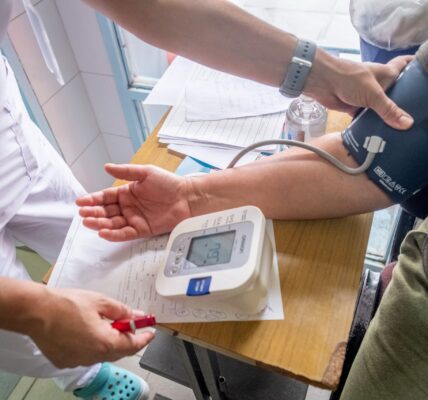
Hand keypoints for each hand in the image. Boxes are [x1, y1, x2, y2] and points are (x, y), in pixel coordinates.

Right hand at [28, 288, 154, 367]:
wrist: (36, 311)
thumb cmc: (67, 304)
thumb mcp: (101, 302)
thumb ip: (122, 311)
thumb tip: (138, 316)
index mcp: (105, 343)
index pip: (133, 345)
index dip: (144, 338)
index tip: (151, 332)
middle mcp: (92, 357)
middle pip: (118, 351)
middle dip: (128, 339)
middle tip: (132, 325)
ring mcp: (78, 362)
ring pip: (102, 354)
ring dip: (109, 342)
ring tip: (107, 324)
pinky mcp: (65, 361)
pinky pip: (86, 356)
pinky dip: (92, 346)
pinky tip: (87, 332)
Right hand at [76, 164, 191, 240]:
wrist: (187, 197)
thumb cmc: (169, 183)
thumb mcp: (145, 173)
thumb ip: (126, 172)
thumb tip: (106, 167)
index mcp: (127, 193)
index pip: (105, 197)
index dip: (92, 200)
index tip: (81, 202)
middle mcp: (128, 207)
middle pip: (106, 211)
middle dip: (93, 213)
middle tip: (83, 214)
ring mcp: (134, 219)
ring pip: (113, 223)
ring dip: (100, 224)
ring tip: (89, 222)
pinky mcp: (142, 230)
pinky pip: (125, 233)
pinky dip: (114, 234)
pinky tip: (104, 232)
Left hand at [306, 53, 413, 129]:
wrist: (322, 82)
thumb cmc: (349, 79)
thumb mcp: (373, 94)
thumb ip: (388, 109)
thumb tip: (407, 124)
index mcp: (386, 74)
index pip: (404, 65)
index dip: (415, 66)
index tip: (426, 76)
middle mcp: (378, 85)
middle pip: (395, 92)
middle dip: (404, 101)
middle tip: (418, 115)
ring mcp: (366, 96)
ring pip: (380, 107)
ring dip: (387, 117)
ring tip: (402, 131)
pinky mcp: (354, 107)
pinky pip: (366, 118)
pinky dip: (370, 125)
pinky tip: (378, 136)